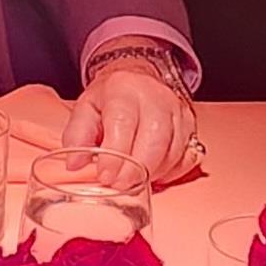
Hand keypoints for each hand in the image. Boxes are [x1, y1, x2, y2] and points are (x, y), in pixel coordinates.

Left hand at [64, 61, 194, 183]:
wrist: (137, 80)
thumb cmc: (110, 98)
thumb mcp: (85, 109)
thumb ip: (77, 135)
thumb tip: (74, 164)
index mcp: (124, 90)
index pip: (122, 124)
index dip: (115, 155)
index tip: (104, 176)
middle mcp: (156, 98)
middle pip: (155, 140)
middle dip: (136, 170)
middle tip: (119, 185)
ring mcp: (178, 112)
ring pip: (174, 151)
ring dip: (153, 173)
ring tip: (132, 180)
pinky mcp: (191, 126)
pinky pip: (187, 157)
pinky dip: (170, 172)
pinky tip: (152, 173)